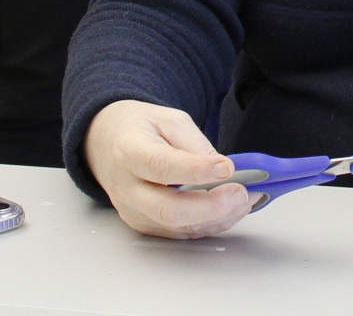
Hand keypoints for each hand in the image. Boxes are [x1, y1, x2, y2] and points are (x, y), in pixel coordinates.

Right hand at [86, 101, 255, 239]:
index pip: (162, 166)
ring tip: (244, 200)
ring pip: (178, 226)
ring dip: (217, 218)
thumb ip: (195, 143)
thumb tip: (223, 169)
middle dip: (210, 206)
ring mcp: (134, 211)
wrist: (107, 143)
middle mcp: (127, 188)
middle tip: (240, 193)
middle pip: (168, 209)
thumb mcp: (169, 119)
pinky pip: (180, 232)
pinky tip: (230, 210)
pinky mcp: (144, 224)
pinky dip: (209, 224)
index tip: (227, 167)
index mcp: (129, 152)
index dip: (196, 170)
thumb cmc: (140, 129)